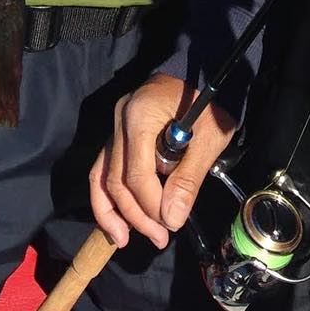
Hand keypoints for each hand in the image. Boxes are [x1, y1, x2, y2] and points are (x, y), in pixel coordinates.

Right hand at [89, 74, 236, 251]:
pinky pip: (105, 168)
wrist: (202, 71)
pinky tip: (119, 220)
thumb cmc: (207, 102)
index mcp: (139, 116)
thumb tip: (171, 219)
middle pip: (116, 178)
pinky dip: (110, 195)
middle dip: (136, 214)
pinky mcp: (118, 133)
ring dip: (113, 211)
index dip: (151, 206)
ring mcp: (115, 126)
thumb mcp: (208, 138)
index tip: (171, 224)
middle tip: (160, 238)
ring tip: (124, 239)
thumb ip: (188, 179)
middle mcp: (119, 120)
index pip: (136, 174)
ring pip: (101, 175)